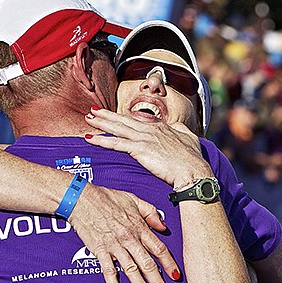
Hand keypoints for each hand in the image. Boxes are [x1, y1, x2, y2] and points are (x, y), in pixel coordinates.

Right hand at [70, 183, 180, 282]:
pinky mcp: (99, 250)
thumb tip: (163, 226)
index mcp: (139, 227)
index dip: (169, 263)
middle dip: (158, 282)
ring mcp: (114, 245)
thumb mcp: (133, 199)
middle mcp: (129, 238)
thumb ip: (150, 213)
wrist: (82, 198)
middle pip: (147, 263)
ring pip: (131, 269)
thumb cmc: (107, 198)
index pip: (159, 248)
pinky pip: (108, 270)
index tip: (176, 276)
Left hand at [84, 108, 209, 186]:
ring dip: (101, 123)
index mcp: (160, 127)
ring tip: (88, 118)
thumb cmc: (193, 159)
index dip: (123, 118)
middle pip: (124, 121)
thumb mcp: (190, 138)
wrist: (193, 171)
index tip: (113, 115)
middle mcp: (150, 129)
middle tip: (92, 111)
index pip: (137, 121)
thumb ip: (181, 130)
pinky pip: (116, 144)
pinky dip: (101, 140)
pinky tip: (90, 138)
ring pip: (117, 128)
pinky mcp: (140, 149)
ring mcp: (144, 138)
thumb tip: (176, 126)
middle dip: (107, 115)